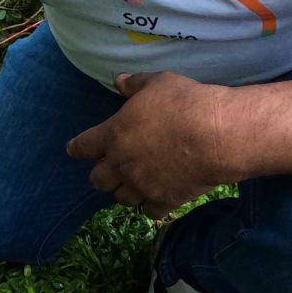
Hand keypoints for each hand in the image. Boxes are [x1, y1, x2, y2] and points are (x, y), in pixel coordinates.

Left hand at [66, 70, 240, 217]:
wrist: (217, 135)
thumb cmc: (184, 103)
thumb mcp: (158, 83)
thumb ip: (134, 84)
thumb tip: (118, 80)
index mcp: (113, 135)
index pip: (82, 147)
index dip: (77, 148)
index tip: (74, 150)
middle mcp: (122, 164)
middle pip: (97, 180)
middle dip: (101, 175)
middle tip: (109, 169)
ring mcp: (142, 185)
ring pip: (120, 198)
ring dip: (124, 191)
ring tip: (132, 184)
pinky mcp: (164, 200)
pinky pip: (148, 211)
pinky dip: (149, 206)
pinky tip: (155, 199)